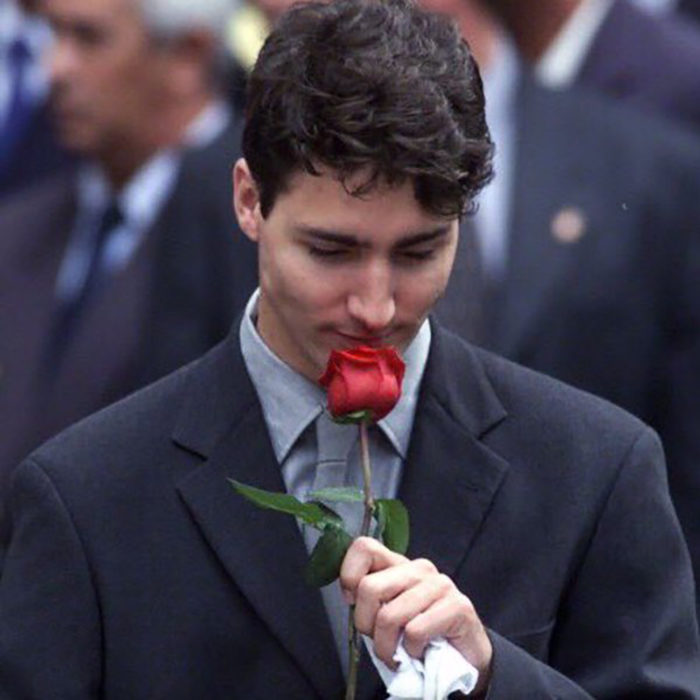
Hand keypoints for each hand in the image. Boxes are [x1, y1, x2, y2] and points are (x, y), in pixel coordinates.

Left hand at [340, 537, 492, 693]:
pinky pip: (415, 631)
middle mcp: (419, 569)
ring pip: (389, 616)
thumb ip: (371, 601)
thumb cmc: (420, 635)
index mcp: (399, 565)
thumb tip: (350, 598)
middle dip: (366, 625)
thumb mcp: (389, 614)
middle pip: (369, 588)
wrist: (465, 657)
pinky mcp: (457, 606)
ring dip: (387, 648)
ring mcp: (440, 585)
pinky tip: (419, 653)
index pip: (364, 548)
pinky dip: (411, 651)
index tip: (353, 602)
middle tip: (380, 640)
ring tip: (398, 655)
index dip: (349, 575)